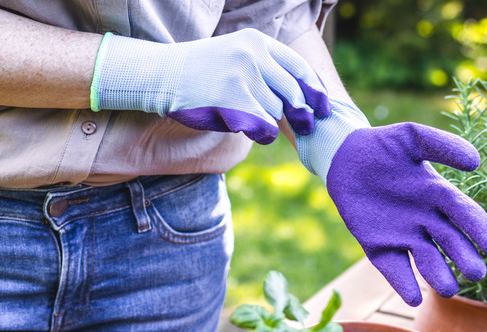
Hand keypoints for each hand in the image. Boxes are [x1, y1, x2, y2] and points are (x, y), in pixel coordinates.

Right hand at [91, 29, 330, 143]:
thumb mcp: (235, 56)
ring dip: (268, 121)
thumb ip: (266, 68)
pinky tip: (248, 129)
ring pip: (275, 112)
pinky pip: (263, 127)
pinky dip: (261, 134)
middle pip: (292, 93)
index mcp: (256, 42)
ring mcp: (241, 78)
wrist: (160, 75)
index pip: (298, 67)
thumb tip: (304, 96)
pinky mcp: (232, 101)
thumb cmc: (201, 71)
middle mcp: (251, 56)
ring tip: (246, 116)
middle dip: (303, 113)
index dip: (316, 90)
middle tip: (308, 127)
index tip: (325, 107)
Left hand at [296, 99, 486, 305]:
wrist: (344, 157)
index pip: (465, 214)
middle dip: (463, 258)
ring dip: (438, 276)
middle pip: (450, 242)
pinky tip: (412, 296)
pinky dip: (403, 283)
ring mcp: (403, 236)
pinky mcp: (378, 247)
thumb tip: (475, 161)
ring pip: (426, 261)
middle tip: (476, 273)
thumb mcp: (411, 137)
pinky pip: (393, 268)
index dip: (480, 230)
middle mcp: (426, 220)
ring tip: (447, 289)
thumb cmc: (383, 146)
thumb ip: (441, 145)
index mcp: (439, 195)